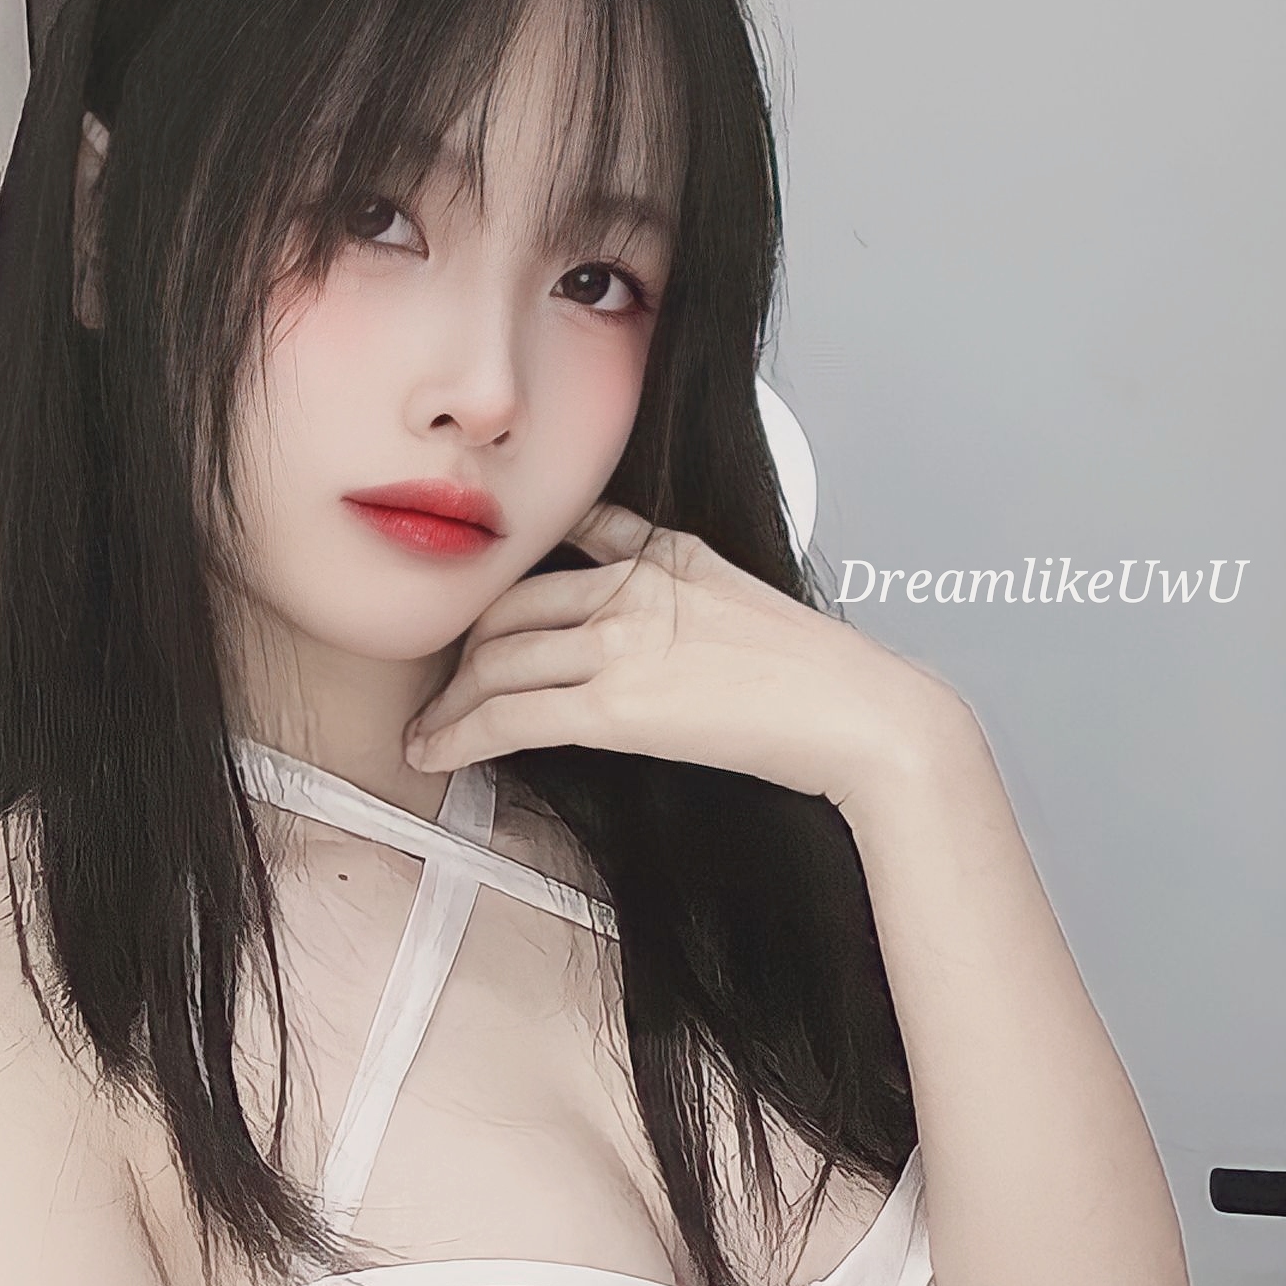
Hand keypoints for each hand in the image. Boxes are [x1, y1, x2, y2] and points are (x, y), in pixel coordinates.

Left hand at [403, 501, 967, 815]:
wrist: (856, 712)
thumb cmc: (818, 678)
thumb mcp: (743, 600)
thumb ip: (685, 594)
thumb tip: (655, 637)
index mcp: (666, 550)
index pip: (569, 535)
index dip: (514, 574)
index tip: (486, 605)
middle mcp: (630, 585)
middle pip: (511, 605)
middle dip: (468, 647)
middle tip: (450, 683)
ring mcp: (617, 641)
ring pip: (494, 661)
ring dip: (450, 700)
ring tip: (430, 728)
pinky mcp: (610, 704)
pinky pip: (504, 715)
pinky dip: (456, 735)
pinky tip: (432, 751)